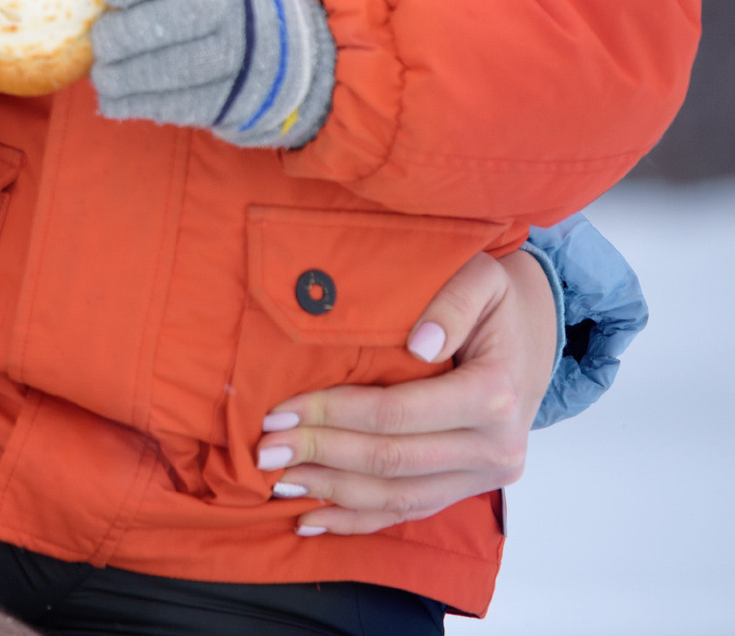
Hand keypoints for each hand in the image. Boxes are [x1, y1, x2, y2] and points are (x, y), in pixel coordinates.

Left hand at [91, 0, 335, 147]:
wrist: (278, 45)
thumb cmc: (207, 1)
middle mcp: (231, 10)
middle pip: (173, 21)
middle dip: (124, 34)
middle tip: (101, 41)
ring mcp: (236, 56)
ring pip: (175, 68)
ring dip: (127, 76)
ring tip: (102, 76)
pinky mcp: (229, 96)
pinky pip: (179, 103)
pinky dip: (138, 104)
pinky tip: (111, 102)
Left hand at [255, 250, 557, 535]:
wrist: (536, 335)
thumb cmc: (496, 304)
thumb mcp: (482, 279)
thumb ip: (453, 303)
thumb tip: (420, 342)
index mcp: (494, 395)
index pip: (396, 412)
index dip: (333, 415)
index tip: (279, 412)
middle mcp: (495, 447)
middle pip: (392, 460)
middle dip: (321, 455)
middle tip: (263, 451)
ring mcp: (485, 475)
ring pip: (398, 496)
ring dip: (333, 493)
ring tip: (277, 482)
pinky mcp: (471, 488)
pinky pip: (411, 512)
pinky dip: (360, 520)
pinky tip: (313, 519)